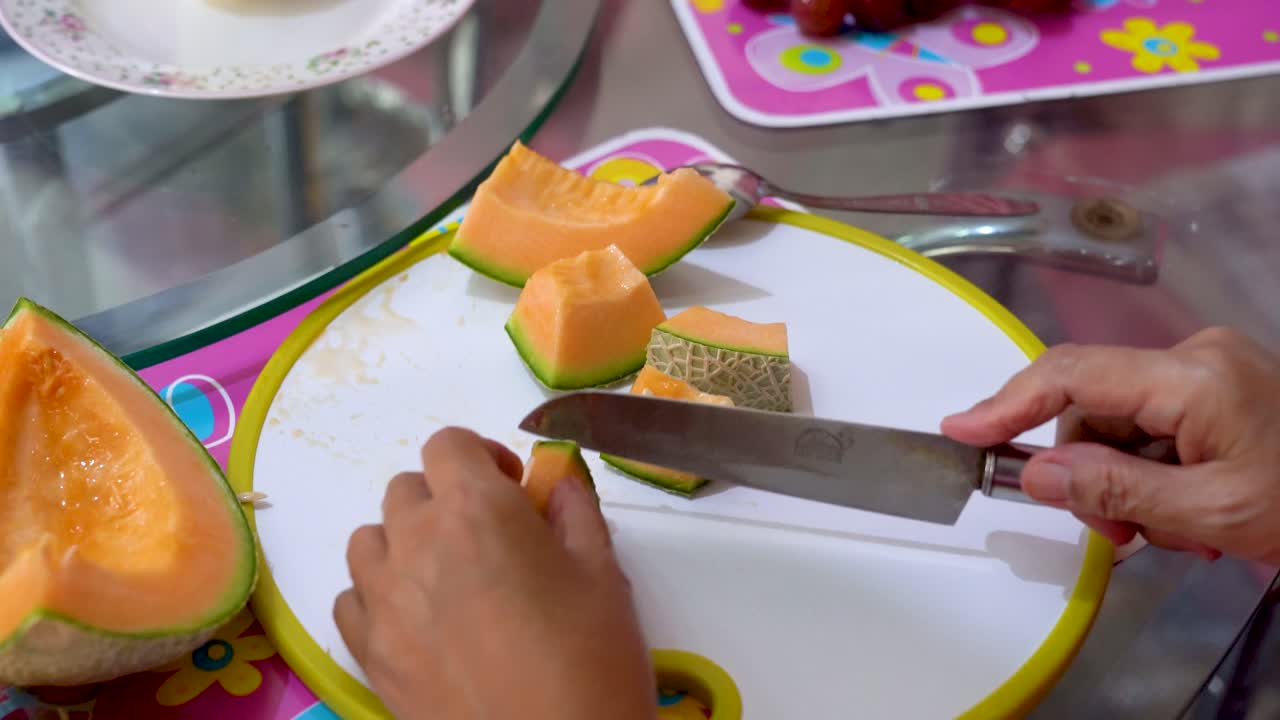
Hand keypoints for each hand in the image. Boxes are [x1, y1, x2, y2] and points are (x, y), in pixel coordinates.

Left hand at [334, 428, 654, 719]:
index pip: (448, 444)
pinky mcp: (368, 652)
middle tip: (488, 538)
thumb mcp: (604, 571)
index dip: (479, 457)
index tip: (510, 489)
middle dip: (445, 499)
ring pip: (370, 539)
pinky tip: (418, 620)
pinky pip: (350, 599)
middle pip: (407, 488)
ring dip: (404, 543)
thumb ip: (574, 510)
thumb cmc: (590, 658)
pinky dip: (377, 597)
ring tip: (446, 578)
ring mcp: (383, 599)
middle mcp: (416, 541)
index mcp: (476, 508)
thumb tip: (556, 482)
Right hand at [941, 327, 1279, 563]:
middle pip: (1092, 407)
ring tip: (1168, 531)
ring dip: (1124, 482)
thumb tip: (1035, 472)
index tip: (961, 431)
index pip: (1072, 377)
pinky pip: (1151, 424)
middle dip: (1089, 473)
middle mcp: (1194, 357)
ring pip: (1118, 422)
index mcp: (1191, 377)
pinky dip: (1152, 471)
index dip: (1007, 403)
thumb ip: (1115, 491)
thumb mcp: (1212, 513)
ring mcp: (1209, 368)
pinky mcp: (1218, 386)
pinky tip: (1185, 509)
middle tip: (1115, 536)